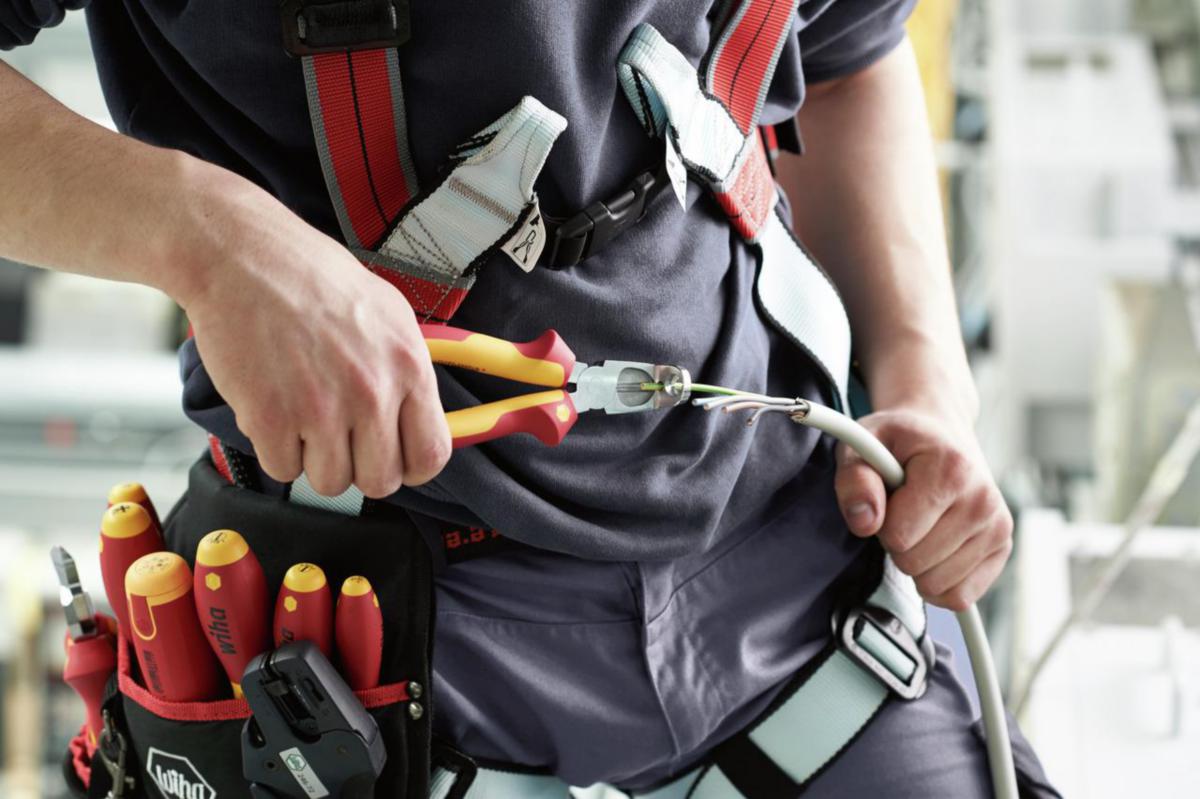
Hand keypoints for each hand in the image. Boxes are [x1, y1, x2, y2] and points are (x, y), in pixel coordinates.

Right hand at [170, 166, 450, 497]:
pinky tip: (274, 411)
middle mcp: (371, 393)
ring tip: (303, 415)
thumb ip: (407, 369)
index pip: (430, 456)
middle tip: (339, 437)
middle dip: (359, 466)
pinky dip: (275, 450)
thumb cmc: (311, 277)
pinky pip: (283, 470)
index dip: (410, 466)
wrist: (243, 258)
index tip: (393, 457)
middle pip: (380, 481)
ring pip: (331, 483)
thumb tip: (419, 416)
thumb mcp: (388, 312)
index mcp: (408, 367)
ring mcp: (321, 410)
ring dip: (314, 459)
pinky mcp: (270, 419)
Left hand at [833, 407, 1012, 609]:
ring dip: (917, 561)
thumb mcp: (863, 446)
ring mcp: (997, 526)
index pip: (898, 536)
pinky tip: (934, 549)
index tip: (889, 497)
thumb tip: (865, 522)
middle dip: (897, 542)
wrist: (940, 432)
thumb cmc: (899, 441)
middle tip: (904, 510)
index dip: (880, 522)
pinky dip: (937, 583)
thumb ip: (854, 481)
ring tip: (921, 522)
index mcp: (951, 470)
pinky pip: (959, 597)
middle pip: (914, 563)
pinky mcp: (1001, 547)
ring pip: (935, 585)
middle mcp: (982, 500)